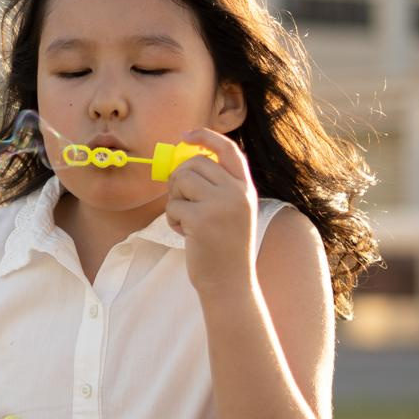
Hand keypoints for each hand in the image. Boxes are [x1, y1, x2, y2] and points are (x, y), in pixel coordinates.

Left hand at [165, 127, 258, 302]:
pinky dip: (172, 219)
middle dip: (179, 180)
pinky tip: (185, 233)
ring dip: (175, 199)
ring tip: (185, 220)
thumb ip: (217, 187)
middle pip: (194, 164)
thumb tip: (184, 163)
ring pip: (181, 180)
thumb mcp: (231, 212)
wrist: (230, 283)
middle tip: (181, 201)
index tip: (185, 135)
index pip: (228, 150)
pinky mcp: (202, 219)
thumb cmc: (225, 249)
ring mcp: (220, 205)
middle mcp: (237, 192)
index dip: (206, 136)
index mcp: (246, 188)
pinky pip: (173, 205)